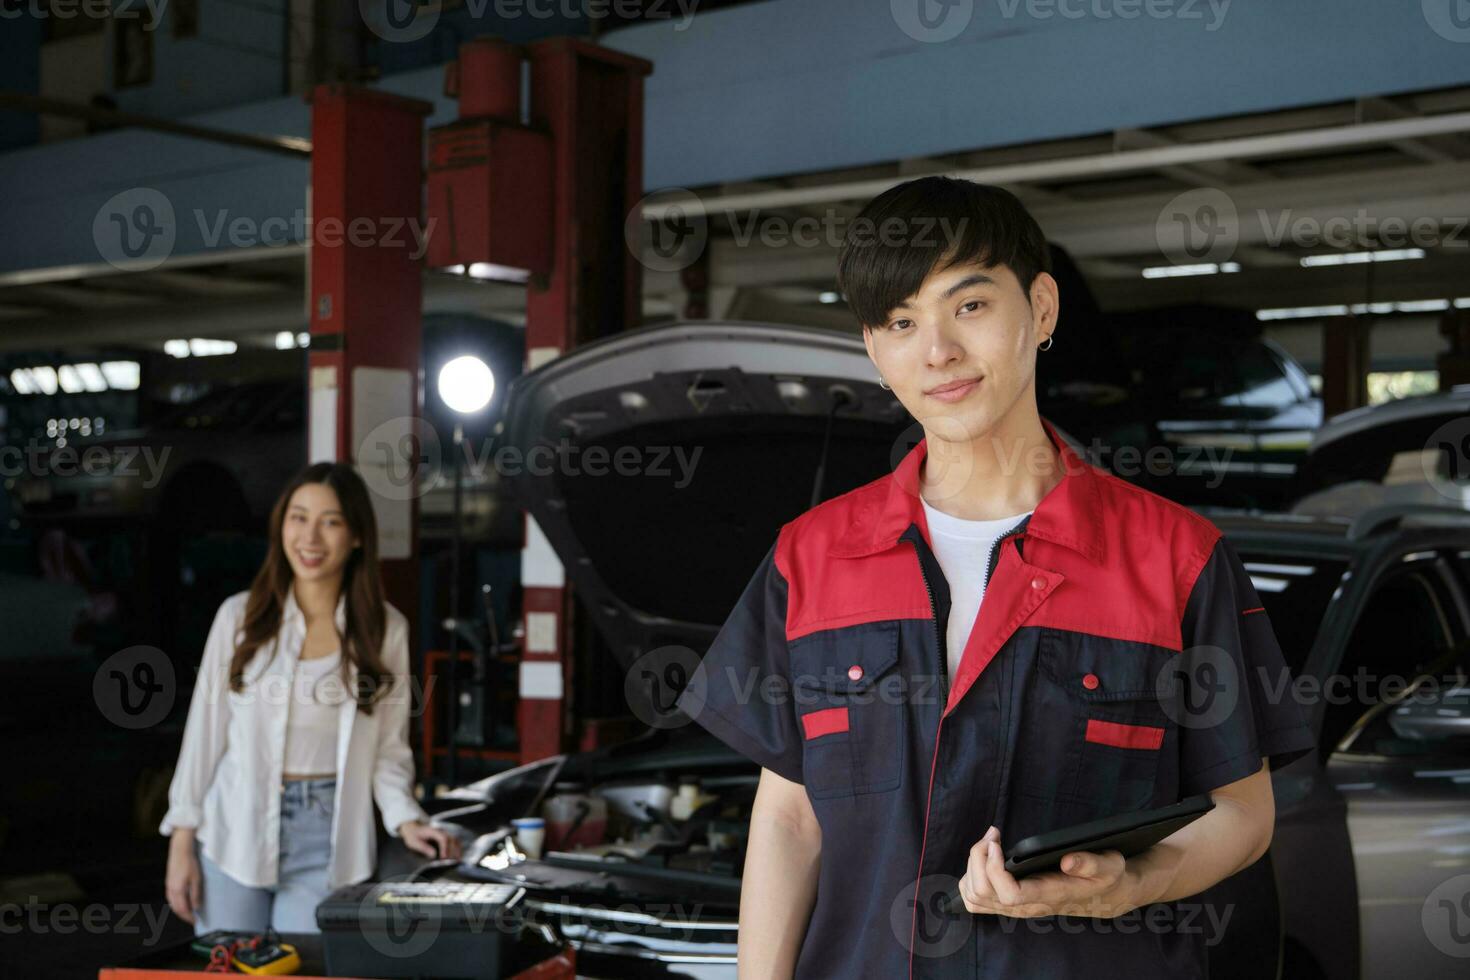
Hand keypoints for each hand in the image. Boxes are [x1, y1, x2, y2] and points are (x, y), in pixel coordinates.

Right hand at [165, 836, 202, 924]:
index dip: (189, 917)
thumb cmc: (189, 863)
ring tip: (190, 912)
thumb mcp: (196, 879)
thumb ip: (196, 894)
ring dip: (181, 910)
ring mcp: (168, 887)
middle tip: (193, 919)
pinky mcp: (168, 883)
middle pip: (176, 909)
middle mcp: (171, 891)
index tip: (196, 921)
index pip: (183, 910)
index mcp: (178, 891)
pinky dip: (177, 904)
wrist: (180, 850)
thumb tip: (196, 907)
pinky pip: (171, 898)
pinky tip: (183, 902)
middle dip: (185, 916)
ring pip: (173, 904)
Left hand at [398, 820, 461, 860]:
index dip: (445, 848)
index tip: (444, 858)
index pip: (443, 838)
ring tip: (458, 859)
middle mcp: (440, 831)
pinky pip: (454, 840)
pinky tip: (457, 855)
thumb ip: (424, 848)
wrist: (413, 827)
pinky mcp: (445, 836)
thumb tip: (434, 855)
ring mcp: (444, 832)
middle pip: (452, 838)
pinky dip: (457, 847)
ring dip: (457, 849)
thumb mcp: (414, 842)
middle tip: (454, 861)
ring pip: (455, 839)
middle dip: (454, 850)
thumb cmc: (413, 835)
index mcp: (433, 831)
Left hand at [957, 825, 1136, 918]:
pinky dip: (971, 874)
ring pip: (973, 896)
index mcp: (1048, 897)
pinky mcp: (1008, 903)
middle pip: (982, 893)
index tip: (997, 842)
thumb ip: (1091, 863)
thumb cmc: (1105, 878)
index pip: (1009, 895)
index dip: (994, 869)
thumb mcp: (1109, 866)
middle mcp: (1027, 907)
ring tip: (990, 842)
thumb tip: (1068, 861)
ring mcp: (1015, 907)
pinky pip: (975, 897)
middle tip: (993, 834)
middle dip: (978, 857)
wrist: (1104, 896)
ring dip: (973, 864)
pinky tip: (987, 855)